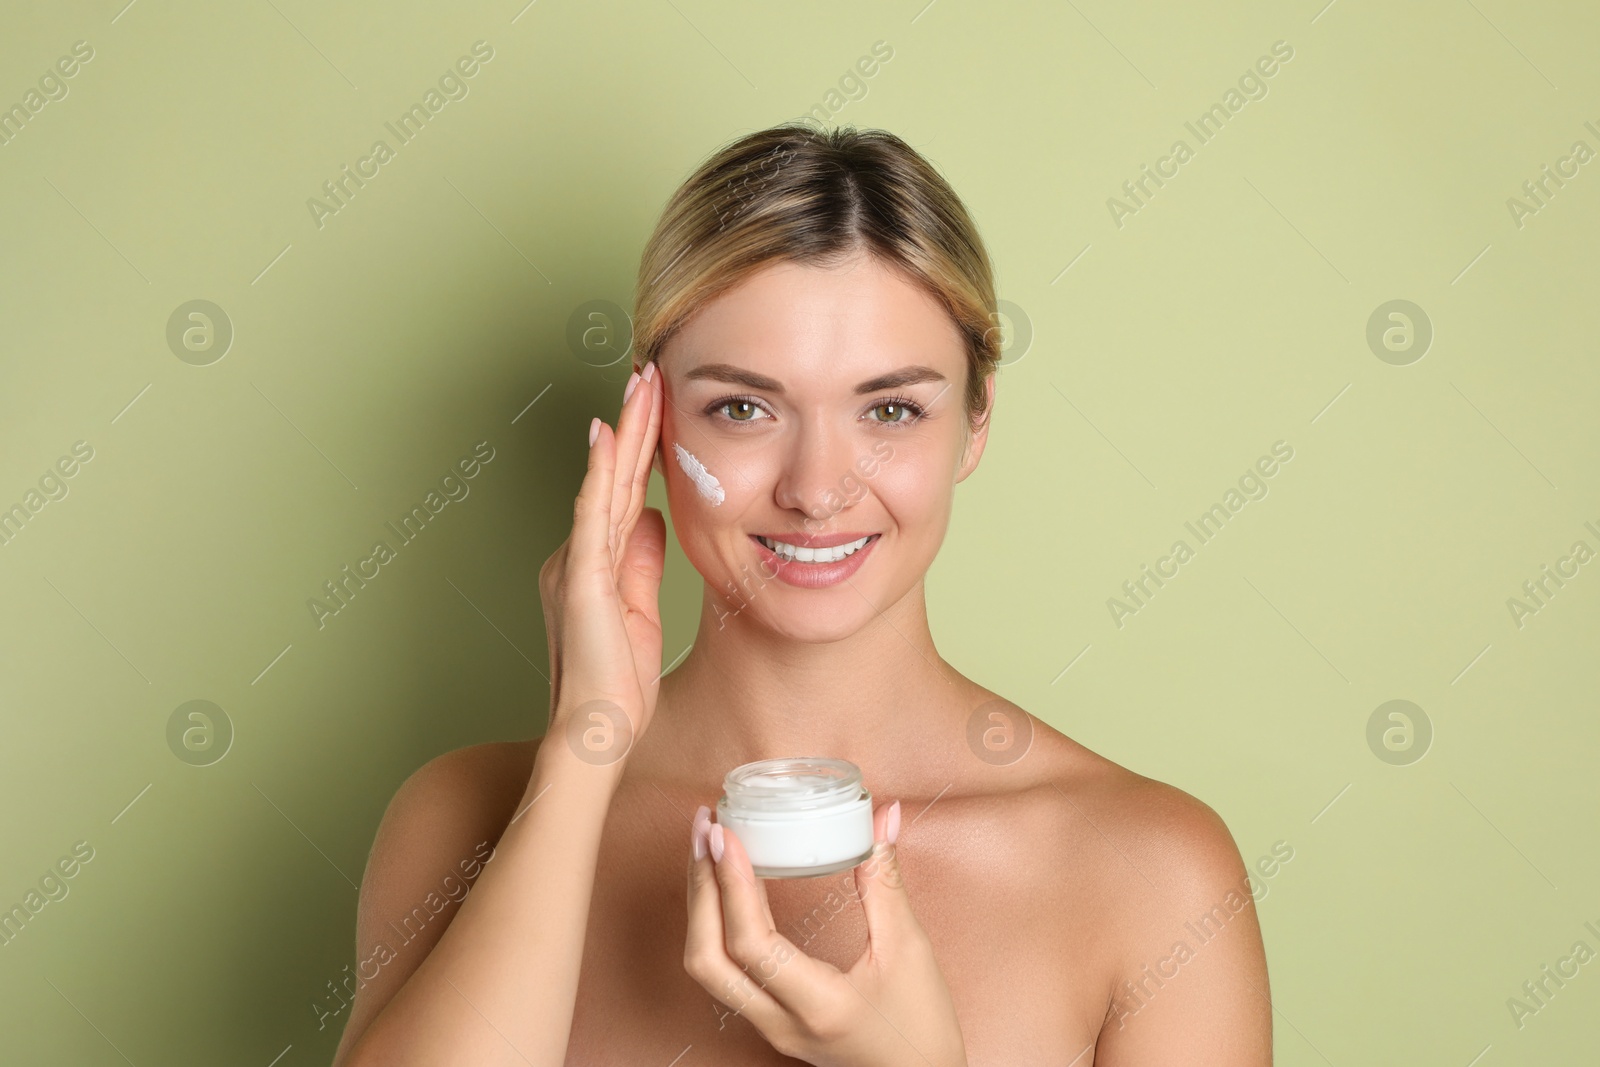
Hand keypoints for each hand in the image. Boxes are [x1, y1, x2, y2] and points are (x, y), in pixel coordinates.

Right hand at [537, 361, 665, 743]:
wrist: (596, 732)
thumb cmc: (615, 684)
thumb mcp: (641, 610)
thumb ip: (642, 561)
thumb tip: (654, 518)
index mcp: (598, 562)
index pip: (627, 491)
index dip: (643, 446)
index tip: (657, 402)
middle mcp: (582, 553)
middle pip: (617, 475)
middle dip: (635, 421)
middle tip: (650, 371)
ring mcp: (580, 561)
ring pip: (607, 481)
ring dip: (625, 430)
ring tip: (640, 383)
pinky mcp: (584, 577)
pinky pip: (595, 513)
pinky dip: (603, 471)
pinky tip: (611, 437)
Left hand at [684, 802, 967, 1066]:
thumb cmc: (923, 1028)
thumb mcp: (909, 950)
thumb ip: (885, 882)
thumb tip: (882, 816)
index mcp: (818, 1005)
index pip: (751, 944)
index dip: (730, 884)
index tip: (725, 833)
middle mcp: (781, 1023)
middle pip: (707, 959)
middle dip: (699, 888)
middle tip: (706, 828)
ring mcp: (770, 1027)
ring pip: (708, 969)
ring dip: (701, 904)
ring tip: (709, 847)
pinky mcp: (771, 1022)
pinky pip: (725, 972)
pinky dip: (716, 924)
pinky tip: (727, 886)